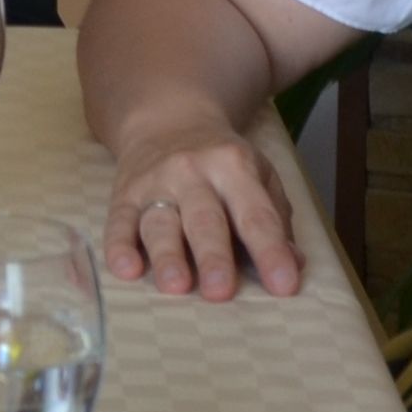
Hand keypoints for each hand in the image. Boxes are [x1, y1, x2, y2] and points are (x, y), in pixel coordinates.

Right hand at [96, 110, 305, 299]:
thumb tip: (293, 263)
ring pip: (160, 222)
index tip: (284, 285)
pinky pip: (118, 222)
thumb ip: (276, 219)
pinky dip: (119, 246)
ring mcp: (154, 183)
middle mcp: (192, 172)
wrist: (166, 120)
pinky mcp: (123, 195)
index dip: (270, 250)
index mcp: (233, 166)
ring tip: (175, 286)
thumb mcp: (258, 175)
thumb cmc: (222, 162)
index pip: (255, 214)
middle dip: (213, 255)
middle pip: (204, 218)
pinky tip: (125, 269)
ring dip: (167, 255)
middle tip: (221, 291)